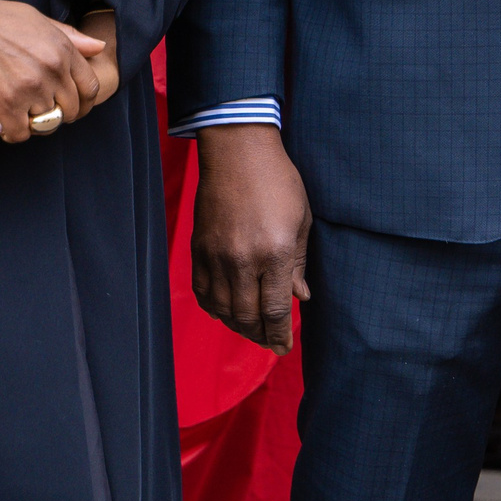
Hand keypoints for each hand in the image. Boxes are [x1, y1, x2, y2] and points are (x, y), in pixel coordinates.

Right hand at [0, 0, 106, 155]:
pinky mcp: (6, 103)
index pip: (90, 87)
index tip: (72, 107)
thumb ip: (70, 38)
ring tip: (22, 117)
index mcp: (63, 50)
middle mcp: (52, 71)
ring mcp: (30, 88)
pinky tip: (5, 126)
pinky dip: (13, 134)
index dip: (84, 102)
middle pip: (71, 109)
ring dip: (35, 124)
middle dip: (60, 116)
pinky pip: (21, 133)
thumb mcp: (39, 20)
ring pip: (47, 123)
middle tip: (44, 115)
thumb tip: (99, 47)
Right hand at [193, 123, 311, 352]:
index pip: (276, 310)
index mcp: (275, 252)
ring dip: (238, 326)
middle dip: (260, 336)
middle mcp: (243, 260)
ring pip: (223, 310)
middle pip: (247, 317)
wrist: (238, 152)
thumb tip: (301, 297)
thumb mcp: (301, 220)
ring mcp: (217, 256)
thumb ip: (299, 263)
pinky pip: (203, 292)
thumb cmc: (278, 181)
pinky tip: (226, 311)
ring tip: (251, 330)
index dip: (280, 335)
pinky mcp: (199, 249)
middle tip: (270, 342)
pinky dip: (214, 308)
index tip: (284, 348)